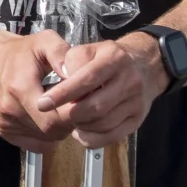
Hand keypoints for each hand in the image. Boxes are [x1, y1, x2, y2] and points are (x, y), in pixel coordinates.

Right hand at [0, 31, 66, 149]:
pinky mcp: (5, 132)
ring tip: (63, 109)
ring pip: (46, 139)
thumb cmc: (19, 53)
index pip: (55, 117)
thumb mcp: (43, 41)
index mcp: (19, 88)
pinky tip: (50, 118)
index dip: (75, 113)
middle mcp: (10, 110)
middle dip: (70, 122)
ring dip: (60, 128)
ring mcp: (6, 124)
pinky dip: (48, 136)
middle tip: (77, 106)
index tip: (83, 101)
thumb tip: (74, 74)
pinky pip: (36, 144)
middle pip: (52, 131)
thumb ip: (61, 53)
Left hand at [34, 32, 163, 147]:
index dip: (62, 94)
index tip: (43, 103)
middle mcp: (130, 80)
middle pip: (95, 106)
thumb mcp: (88, 49)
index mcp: (115, 58)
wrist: (144, 65)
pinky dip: (92, 138)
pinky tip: (81, 130)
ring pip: (103, 123)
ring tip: (70, 118)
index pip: (86, 79)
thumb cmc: (107, 59)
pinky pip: (112, 136)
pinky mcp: (138, 119)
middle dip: (70, 113)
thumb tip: (62, 83)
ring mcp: (136, 102)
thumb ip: (71, 61)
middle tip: (56, 113)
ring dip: (81, 125)